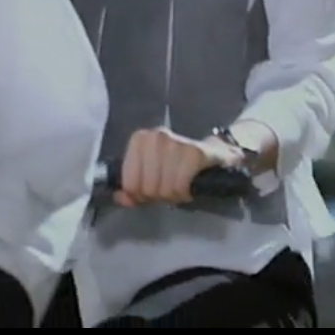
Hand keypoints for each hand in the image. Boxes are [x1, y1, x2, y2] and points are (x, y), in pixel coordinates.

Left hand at [115, 127, 244, 207]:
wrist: (214, 156)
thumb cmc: (177, 167)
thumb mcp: (150, 177)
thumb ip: (132, 189)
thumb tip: (120, 198)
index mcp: (139, 139)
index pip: (129, 181)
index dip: (139, 194)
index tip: (150, 192)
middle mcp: (155, 137)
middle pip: (146, 186)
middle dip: (158, 195)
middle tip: (168, 191)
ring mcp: (175, 142)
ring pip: (163, 188)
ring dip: (173, 195)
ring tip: (179, 189)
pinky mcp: (194, 152)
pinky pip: (180, 185)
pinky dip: (184, 193)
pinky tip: (189, 188)